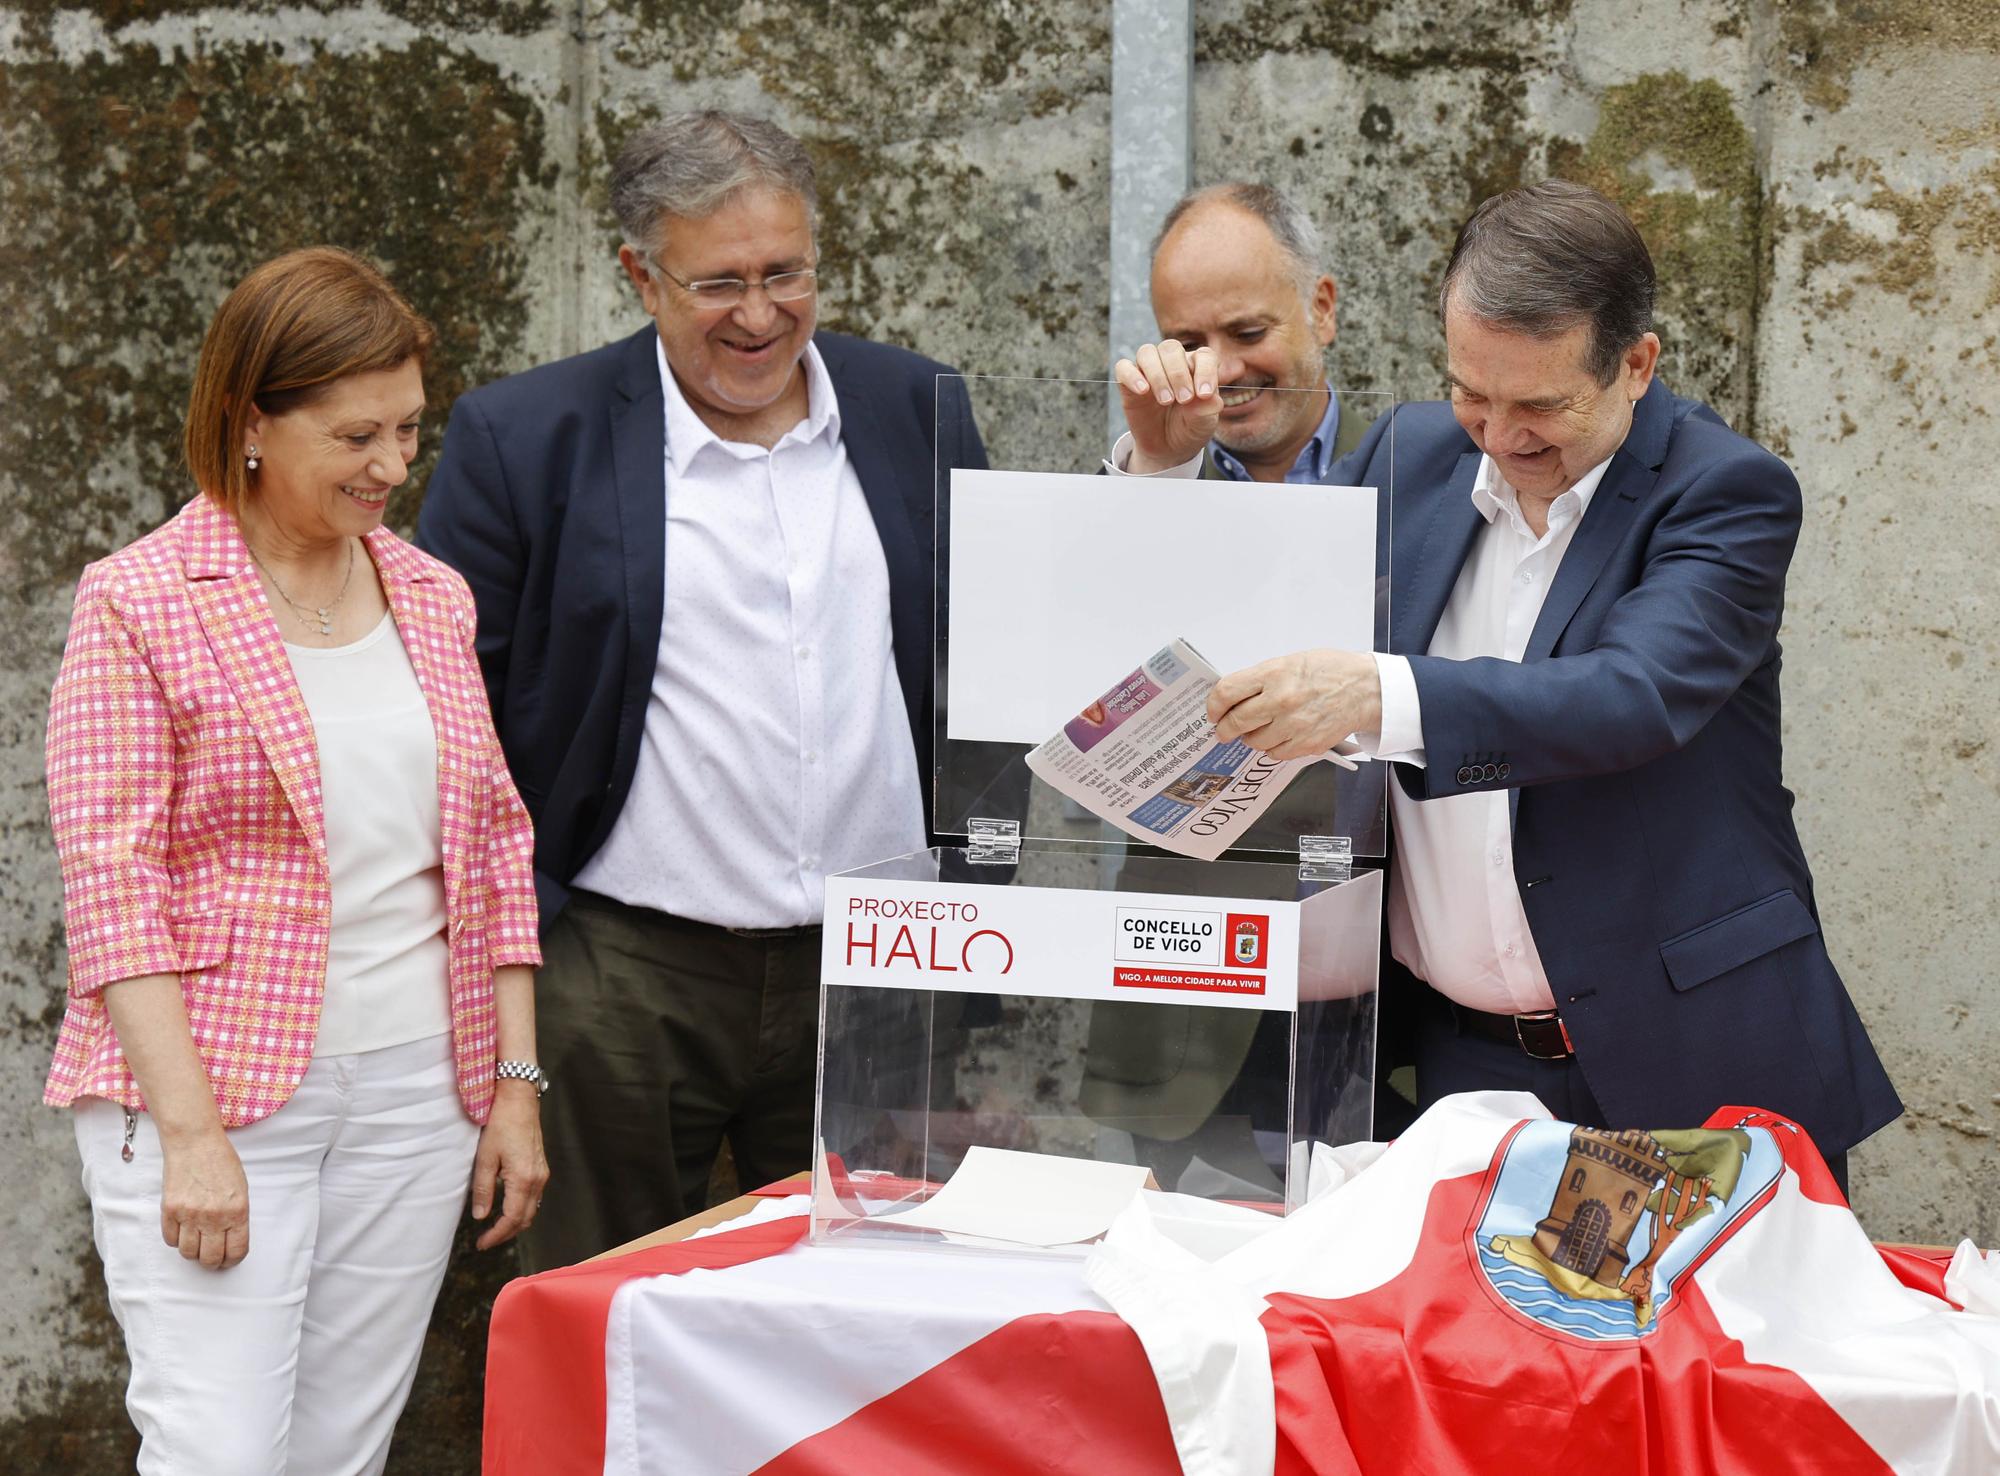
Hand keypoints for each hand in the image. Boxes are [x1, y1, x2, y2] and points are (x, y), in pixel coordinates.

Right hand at [158, 1127, 249, 1269]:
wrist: (195, 1143)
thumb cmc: (221, 1162)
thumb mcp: (240, 1189)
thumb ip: (236, 1215)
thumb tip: (229, 1240)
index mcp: (237, 1211)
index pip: (236, 1251)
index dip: (232, 1260)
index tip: (228, 1259)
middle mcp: (214, 1217)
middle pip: (210, 1259)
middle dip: (212, 1262)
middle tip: (211, 1255)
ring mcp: (190, 1215)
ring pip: (188, 1253)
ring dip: (193, 1252)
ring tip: (197, 1241)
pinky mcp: (170, 1211)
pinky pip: (170, 1240)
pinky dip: (176, 1239)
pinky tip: (183, 1229)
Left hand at [471, 1082, 547, 1250]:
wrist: (519, 1099)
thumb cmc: (501, 1124)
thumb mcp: (485, 1157)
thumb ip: (483, 1189)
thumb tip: (480, 1215)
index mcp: (523, 1179)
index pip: (512, 1218)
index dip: (496, 1235)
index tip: (481, 1244)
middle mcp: (538, 1179)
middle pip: (526, 1218)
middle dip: (506, 1233)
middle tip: (486, 1240)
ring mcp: (542, 1173)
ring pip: (532, 1209)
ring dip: (515, 1222)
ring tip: (495, 1228)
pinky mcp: (541, 1167)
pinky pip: (535, 1197)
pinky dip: (522, 1209)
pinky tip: (508, 1207)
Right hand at [1113, 341, 1221, 472]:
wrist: (1166, 448)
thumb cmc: (1189, 429)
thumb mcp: (1204, 424)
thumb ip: (1208, 409)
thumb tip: (1210, 398)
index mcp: (1196, 367)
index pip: (1203, 355)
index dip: (1205, 370)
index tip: (1204, 394)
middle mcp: (1172, 363)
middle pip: (1171, 348)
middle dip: (1178, 374)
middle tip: (1183, 400)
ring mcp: (1148, 370)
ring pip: (1147, 352)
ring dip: (1157, 375)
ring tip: (1165, 400)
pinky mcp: (1128, 383)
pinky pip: (1123, 367)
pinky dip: (1132, 376)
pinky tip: (1142, 391)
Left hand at [1208, 650, 1381, 760]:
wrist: (1366, 689)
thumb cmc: (1329, 671)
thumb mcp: (1290, 662)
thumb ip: (1261, 679)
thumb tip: (1233, 696)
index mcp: (1273, 674)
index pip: (1226, 693)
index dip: (1213, 706)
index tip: (1213, 712)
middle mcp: (1281, 700)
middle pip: (1235, 722)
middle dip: (1225, 729)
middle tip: (1224, 730)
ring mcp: (1294, 725)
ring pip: (1254, 742)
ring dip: (1251, 738)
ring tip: (1260, 728)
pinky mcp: (1306, 744)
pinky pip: (1275, 754)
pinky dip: (1272, 747)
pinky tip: (1279, 736)